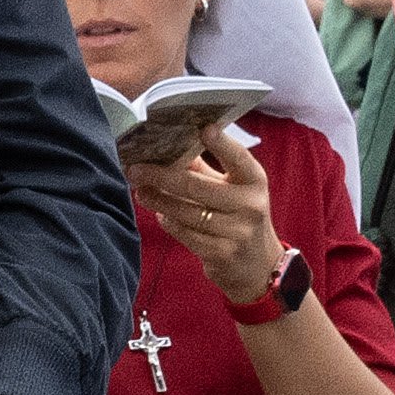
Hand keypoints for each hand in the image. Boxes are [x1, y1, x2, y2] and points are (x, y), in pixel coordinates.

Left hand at [133, 124, 291, 308]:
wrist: (258, 266)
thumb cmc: (238, 217)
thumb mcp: (232, 190)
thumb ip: (204, 170)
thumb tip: (167, 147)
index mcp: (254, 181)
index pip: (238, 158)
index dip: (221, 144)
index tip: (203, 129)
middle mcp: (250, 205)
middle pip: (198, 187)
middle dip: (162, 176)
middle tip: (136, 169)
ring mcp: (237, 231)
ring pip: (188, 212)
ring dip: (159, 200)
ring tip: (141, 191)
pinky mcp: (223, 253)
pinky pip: (186, 234)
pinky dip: (169, 222)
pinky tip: (160, 213)